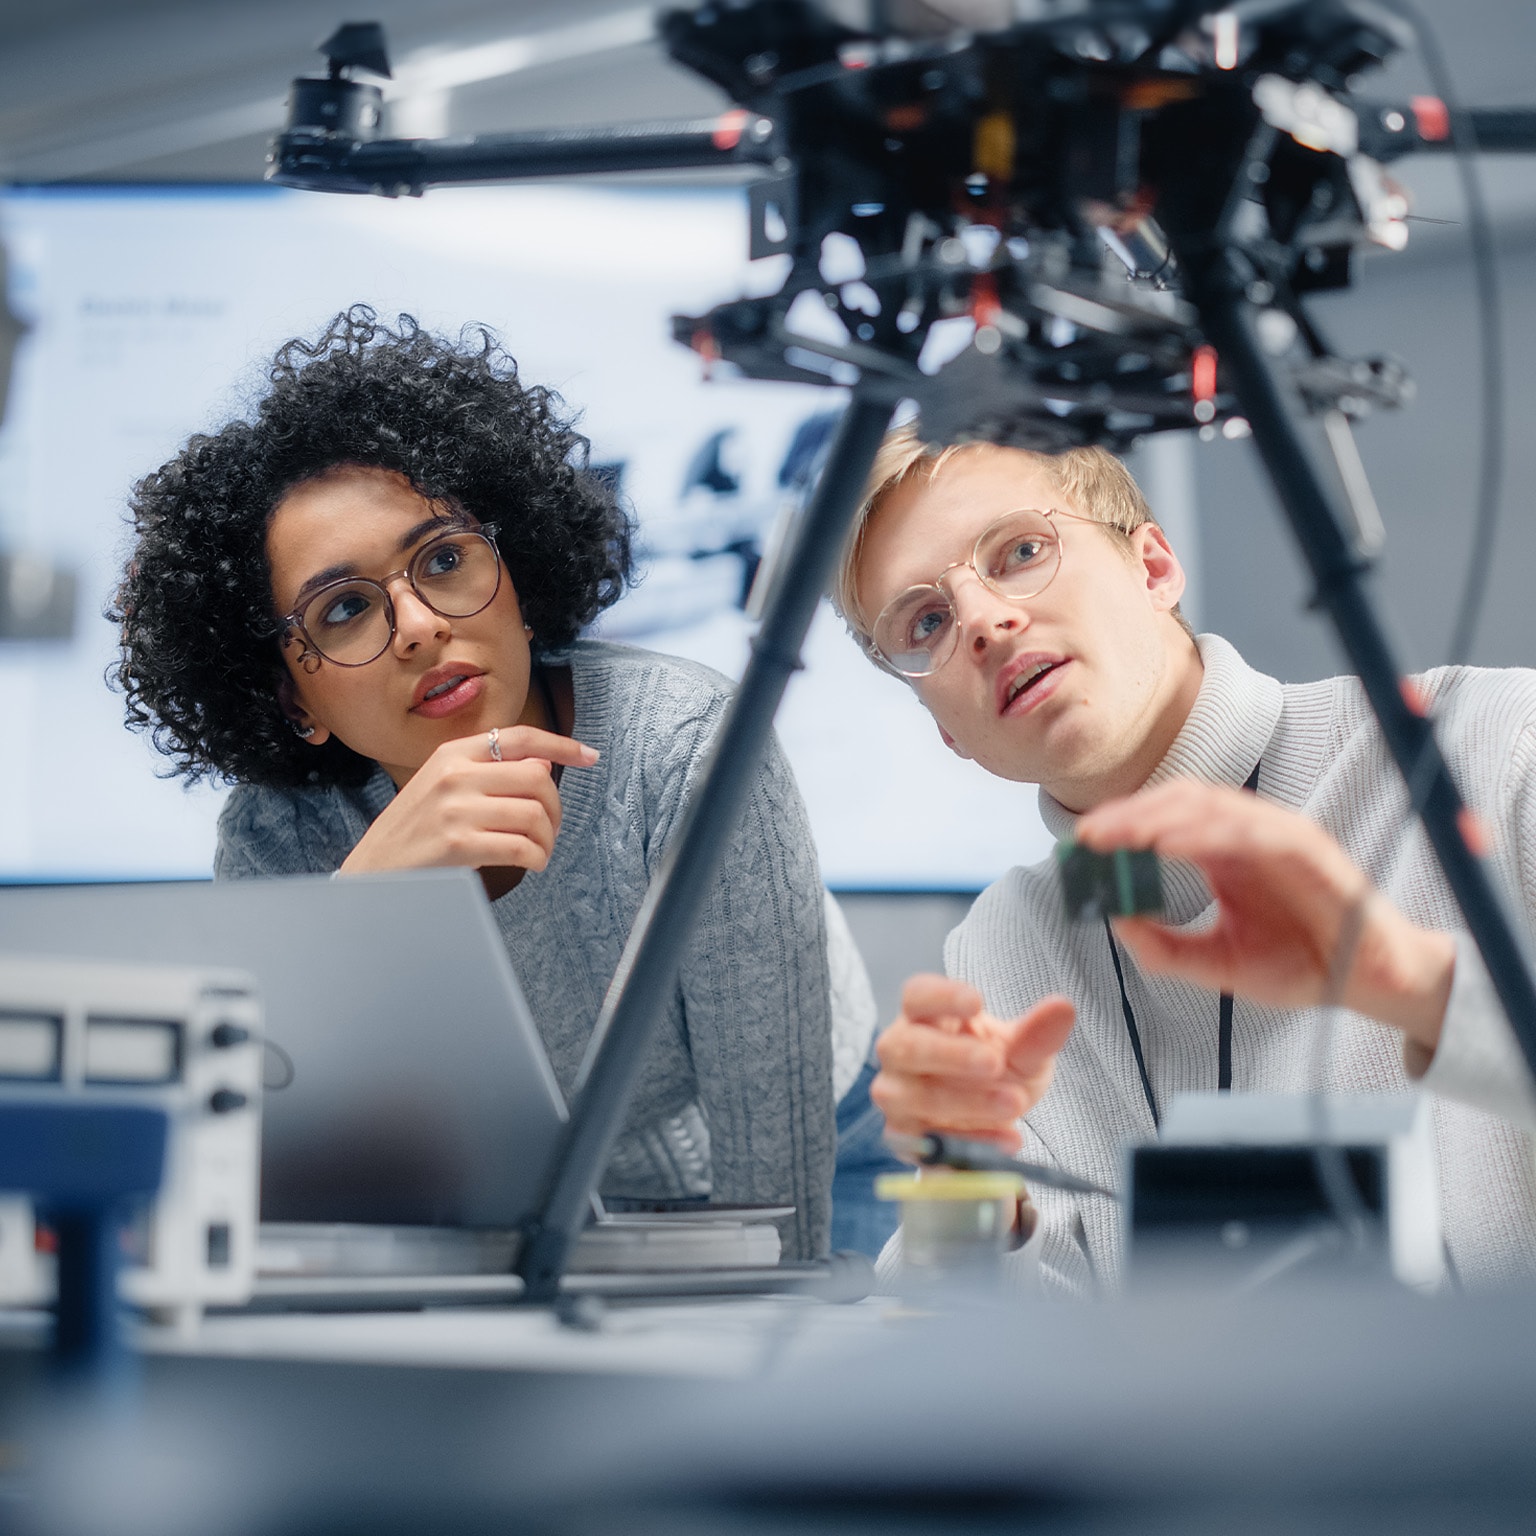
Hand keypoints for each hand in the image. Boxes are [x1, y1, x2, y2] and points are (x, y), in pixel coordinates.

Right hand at [339, 726, 598, 875]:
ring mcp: (455, 809)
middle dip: (556, 808)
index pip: (519, 737)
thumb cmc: (414, 832)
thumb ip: (487, 772)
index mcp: (452, 753)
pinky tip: (531, 864)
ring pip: (534, 815)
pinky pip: (521, 847)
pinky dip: (537, 858)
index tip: (590, 756)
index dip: (562, 745)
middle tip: (550, 830)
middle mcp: (454, 774)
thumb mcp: (443, 787)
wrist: (372, 871)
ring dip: (548, 839)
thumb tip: (542, 764)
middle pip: (537, 778)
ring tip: (538, 852)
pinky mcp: (457, 844)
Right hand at [871, 974, 1075, 1152]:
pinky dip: (971, 1141)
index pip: (917, 995)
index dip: (941, 997)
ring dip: (965, 1101)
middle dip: (950, 1054)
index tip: (976, 1003)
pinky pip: (930, 1140)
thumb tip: (1062, 1007)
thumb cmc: (996, 1070)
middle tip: (994, 1062)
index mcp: (925, 1016)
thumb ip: (1037, 1033)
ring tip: (1012, 1102)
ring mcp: (897, 1094)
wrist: (990, 1119)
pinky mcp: (905, 1135)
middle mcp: (900, 1051)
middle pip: (905, 1045)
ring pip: (913, 1096)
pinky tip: (1007, 1138)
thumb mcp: (1024, 1052)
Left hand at [1075, 781, 1454, 1054]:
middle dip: (1131, 814)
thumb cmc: (1301, 966)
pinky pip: (1258, 831)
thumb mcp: (1216, 963)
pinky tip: (1173, 844)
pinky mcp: (1312, 851)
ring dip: (1163, 816)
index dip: (1122, 822)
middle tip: (1089, 834)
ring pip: (1214, 808)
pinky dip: (1213, 832)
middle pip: (1181, 803)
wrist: (1368, 987)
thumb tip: (1114, 922)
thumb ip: (1164, 948)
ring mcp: (1281, 838)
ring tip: (1121, 834)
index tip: (1079, 840)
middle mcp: (1249, 837)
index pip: (1165, 819)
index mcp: (1224, 853)